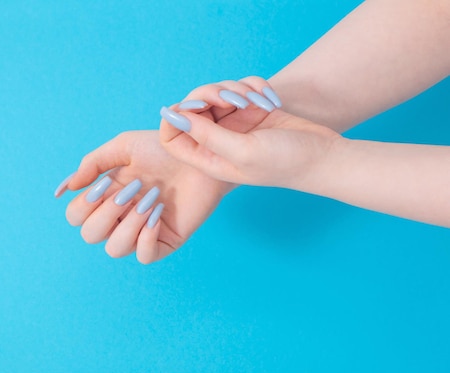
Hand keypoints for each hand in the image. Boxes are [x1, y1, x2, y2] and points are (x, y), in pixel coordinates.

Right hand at [54, 130, 230, 263]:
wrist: (199, 154)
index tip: (106, 184)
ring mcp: (141, 232)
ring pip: (114, 249)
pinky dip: (146, 236)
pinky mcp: (165, 241)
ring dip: (128, 223)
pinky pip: (144, 256)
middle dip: (106, 212)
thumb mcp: (123, 147)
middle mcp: (119, 217)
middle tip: (131, 191)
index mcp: (105, 197)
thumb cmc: (163, 149)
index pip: (76, 217)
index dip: (84, 205)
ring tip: (149, 200)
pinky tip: (158, 214)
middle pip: (89, 235)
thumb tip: (64, 190)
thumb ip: (92, 165)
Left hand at [160, 77, 342, 189]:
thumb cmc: (285, 162)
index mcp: (208, 158)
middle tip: (232, 97)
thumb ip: (206, 135)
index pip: (171, 137)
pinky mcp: (252, 111)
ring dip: (236, 89)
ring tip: (257, 101)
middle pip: (192, 108)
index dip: (176, 117)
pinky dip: (253, 86)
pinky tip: (270, 100)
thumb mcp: (243, 151)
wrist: (324, 156)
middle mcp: (217, 141)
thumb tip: (174, 116)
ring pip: (217, 93)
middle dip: (209, 95)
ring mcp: (234, 125)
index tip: (196, 105)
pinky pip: (241, 87)